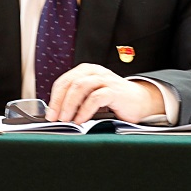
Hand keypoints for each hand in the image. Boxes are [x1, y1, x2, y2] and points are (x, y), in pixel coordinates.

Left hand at [45, 63, 164, 123]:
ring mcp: (105, 80)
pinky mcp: (115, 91)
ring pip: (81, 87)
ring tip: (67, 119)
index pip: (64, 81)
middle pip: (70, 83)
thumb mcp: (90, 96)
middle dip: (59, 102)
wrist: (140, 101)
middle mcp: (95, 72)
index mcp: (86, 71)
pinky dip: (85, 110)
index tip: (50, 113)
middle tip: (55, 118)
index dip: (54, 98)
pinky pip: (96, 98)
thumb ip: (76, 100)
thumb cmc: (113, 100)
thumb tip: (56, 113)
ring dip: (70, 104)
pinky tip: (81, 120)